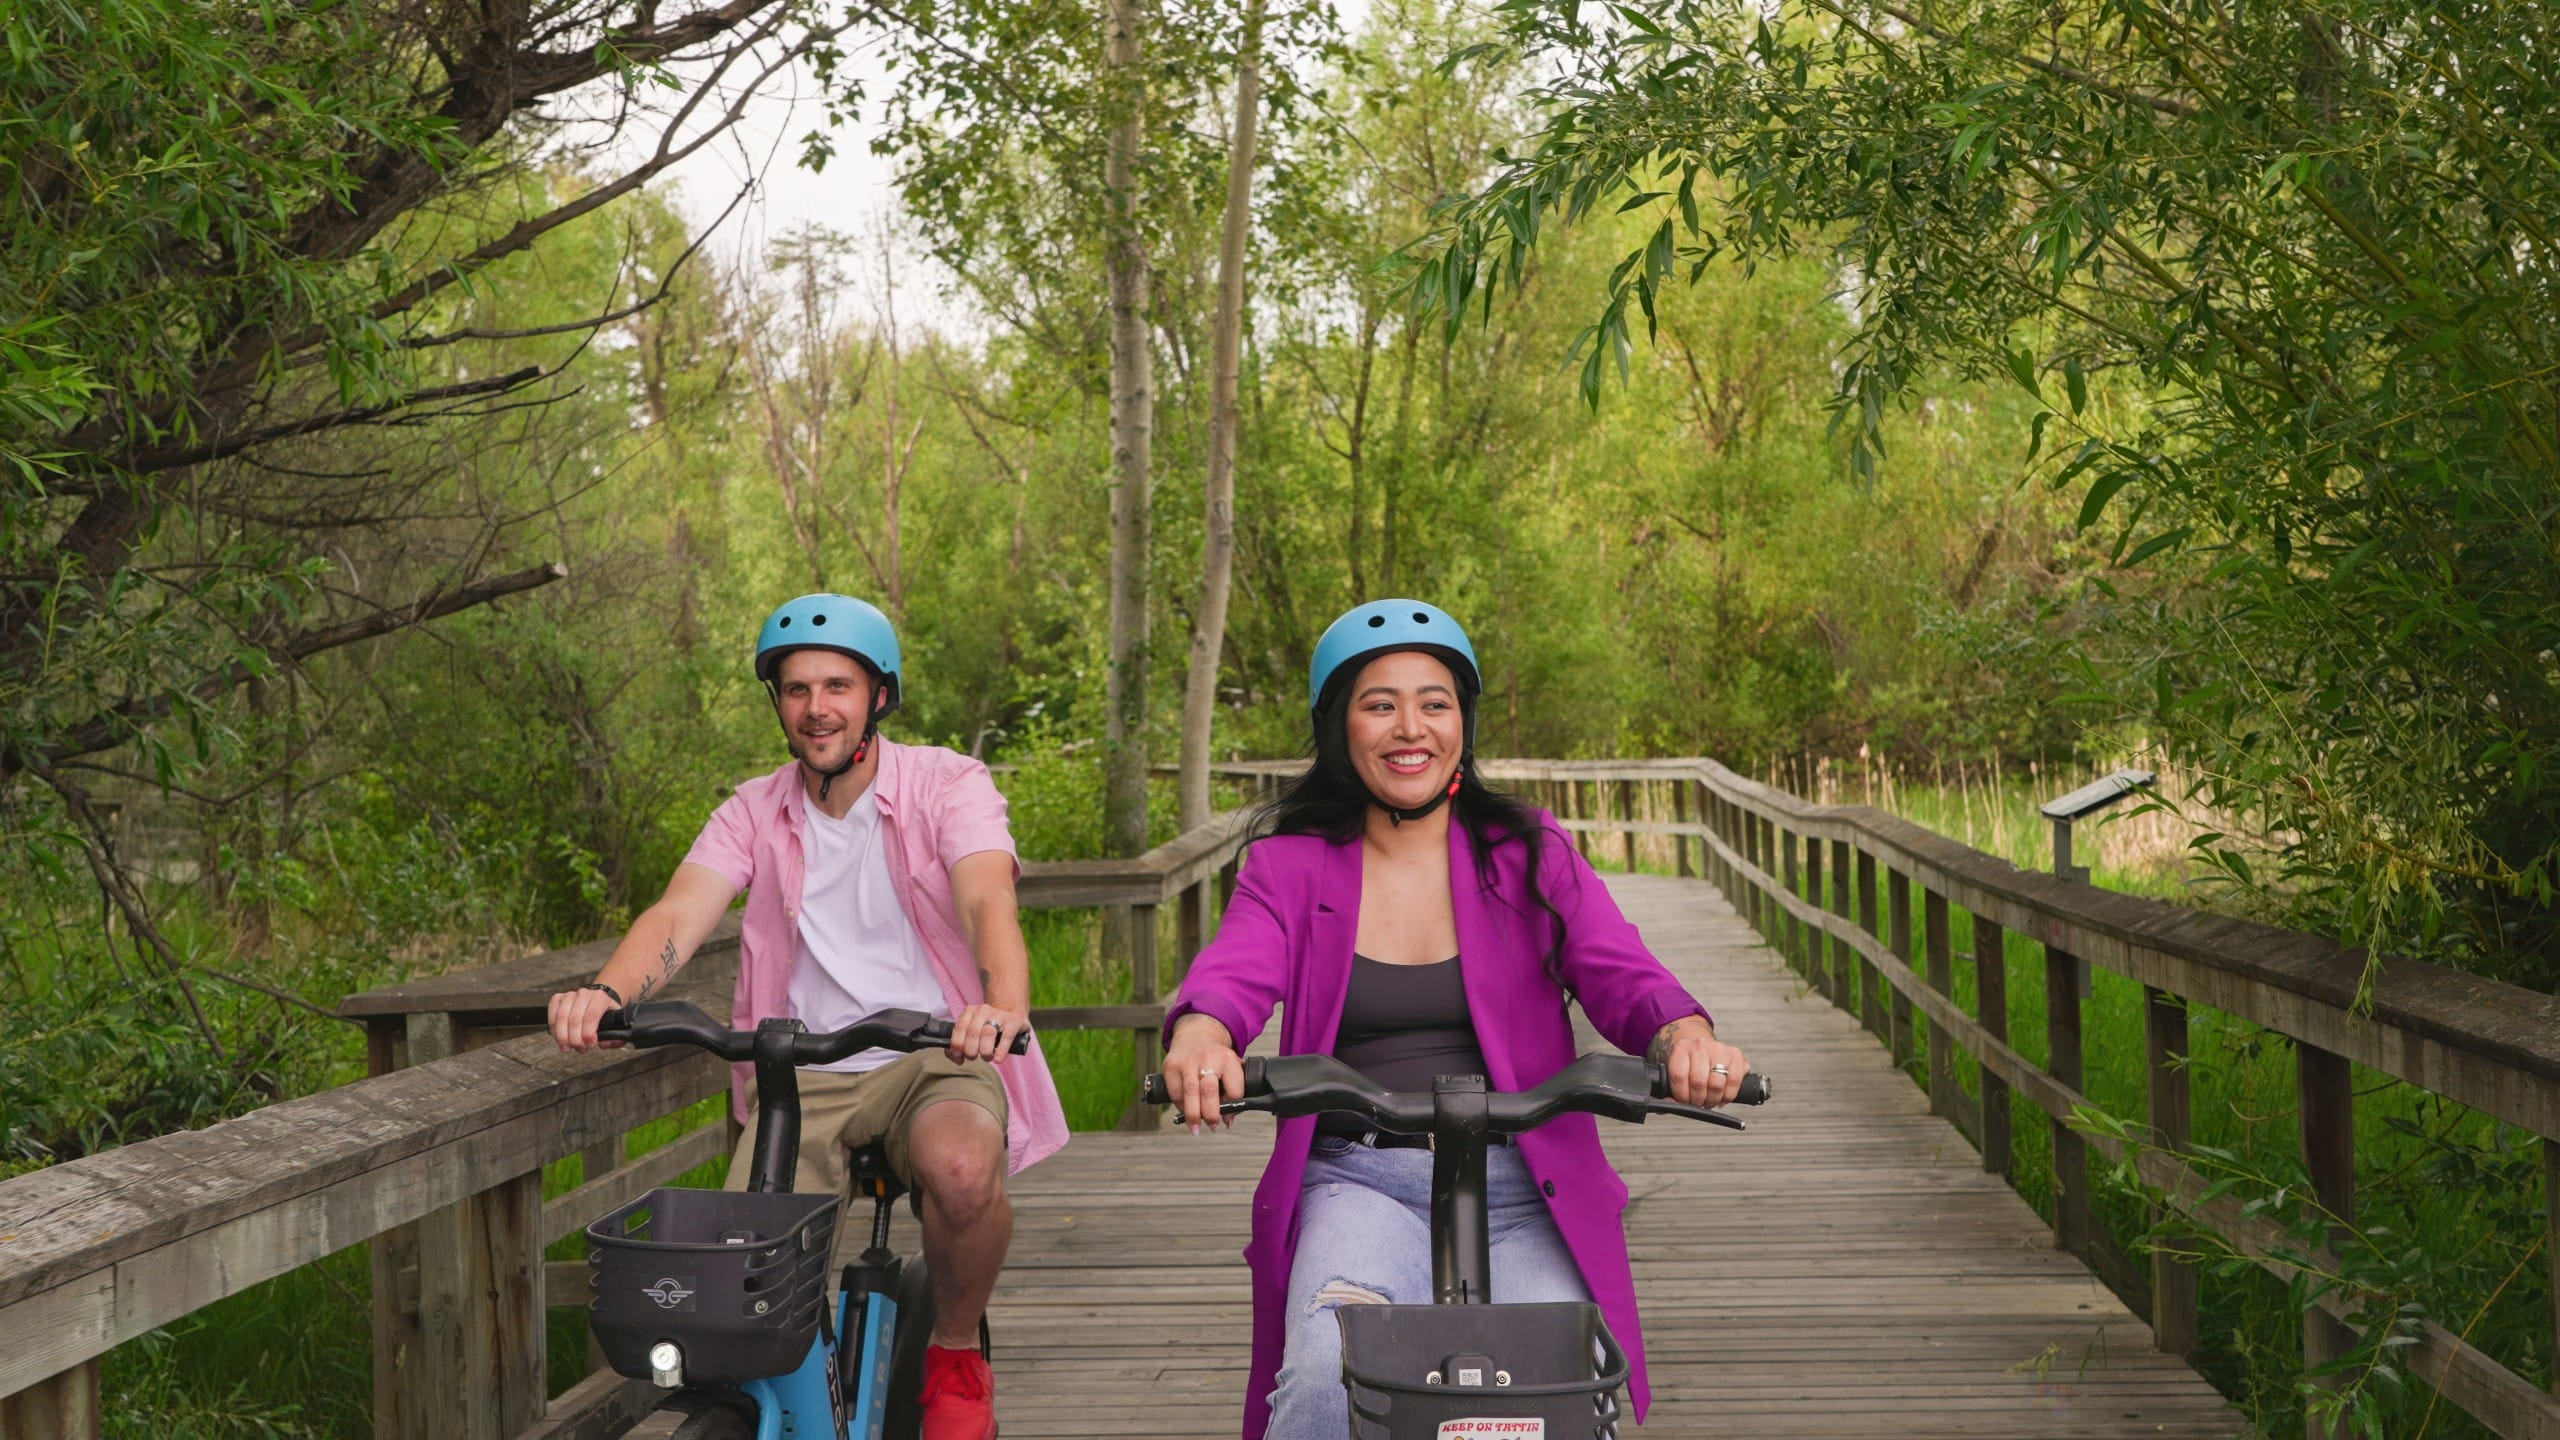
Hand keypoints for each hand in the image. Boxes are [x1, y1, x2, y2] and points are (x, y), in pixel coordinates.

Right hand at [547, 985, 623, 1051]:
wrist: (597, 1001)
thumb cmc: (604, 1014)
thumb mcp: (615, 1023)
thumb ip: (615, 1037)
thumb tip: (605, 1043)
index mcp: (600, 998)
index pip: (591, 1016)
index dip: (588, 1034)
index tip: (590, 1045)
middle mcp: (584, 994)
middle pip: (575, 1019)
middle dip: (575, 1039)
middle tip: (580, 1048)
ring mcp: (569, 995)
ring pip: (561, 1018)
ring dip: (563, 1037)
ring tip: (568, 1047)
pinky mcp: (558, 999)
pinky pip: (552, 1015)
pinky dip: (554, 1030)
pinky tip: (560, 1038)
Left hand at [948, 1001, 1030, 1063]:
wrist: (1012, 1016)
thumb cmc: (988, 1028)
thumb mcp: (973, 1031)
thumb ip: (960, 1043)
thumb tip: (956, 1058)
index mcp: (970, 1011)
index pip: (960, 1027)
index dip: (957, 1044)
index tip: (959, 1055)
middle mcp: (984, 1010)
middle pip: (973, 1031)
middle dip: (970, 1050)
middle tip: (973, 1057)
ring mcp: (1000, 1014)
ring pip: (988, 1033)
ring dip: (985, 1051)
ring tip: (987, 1057)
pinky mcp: (1014, 1021)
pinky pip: (1006, 1037)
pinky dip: (1001, 1050)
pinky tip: (998, 1059)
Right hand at [1163, 1014, 1241, 1133]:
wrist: (1195, 1036)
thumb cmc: (1215, 1058)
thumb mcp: (1231, 1068)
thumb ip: (1233, 1092)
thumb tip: (1227, 1119)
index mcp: (1227, 1059)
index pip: (1234, 1088)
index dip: (1232, 1106)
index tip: (1228, 1116)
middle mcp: (1207, 1058)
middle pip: (1209, 1091)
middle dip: (1210, 1114)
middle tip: (1213, 1125)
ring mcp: (1187, 1062)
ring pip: (1189, 1093)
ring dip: (1193, 1115)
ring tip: (1196, 1128)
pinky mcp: (1171, 1066)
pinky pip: (1174, 1093)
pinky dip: (1181, 1107)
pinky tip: (1186, 1112)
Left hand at [1656, 1015, 1749, 1107]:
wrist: (1700, 1046)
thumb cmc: (1687, 1062)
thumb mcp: (1672, 1071)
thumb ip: (1666, 1091)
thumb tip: (1669, 1105)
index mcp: (1681, 1048)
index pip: (1679, 1076)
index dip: (1682, 1096)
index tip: (1684, 1102)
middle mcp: (1700, 1045)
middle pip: (1699, 1082)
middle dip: (1698, 1100)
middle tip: (1698, 1103)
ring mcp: (1719, 1049)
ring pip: (1717, 1084)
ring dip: (1713, 1099)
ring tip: (1709, 1101)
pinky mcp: (1736, 1054)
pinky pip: (1734, 1081)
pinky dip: (1729, 1095)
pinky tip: (1722, 1096)